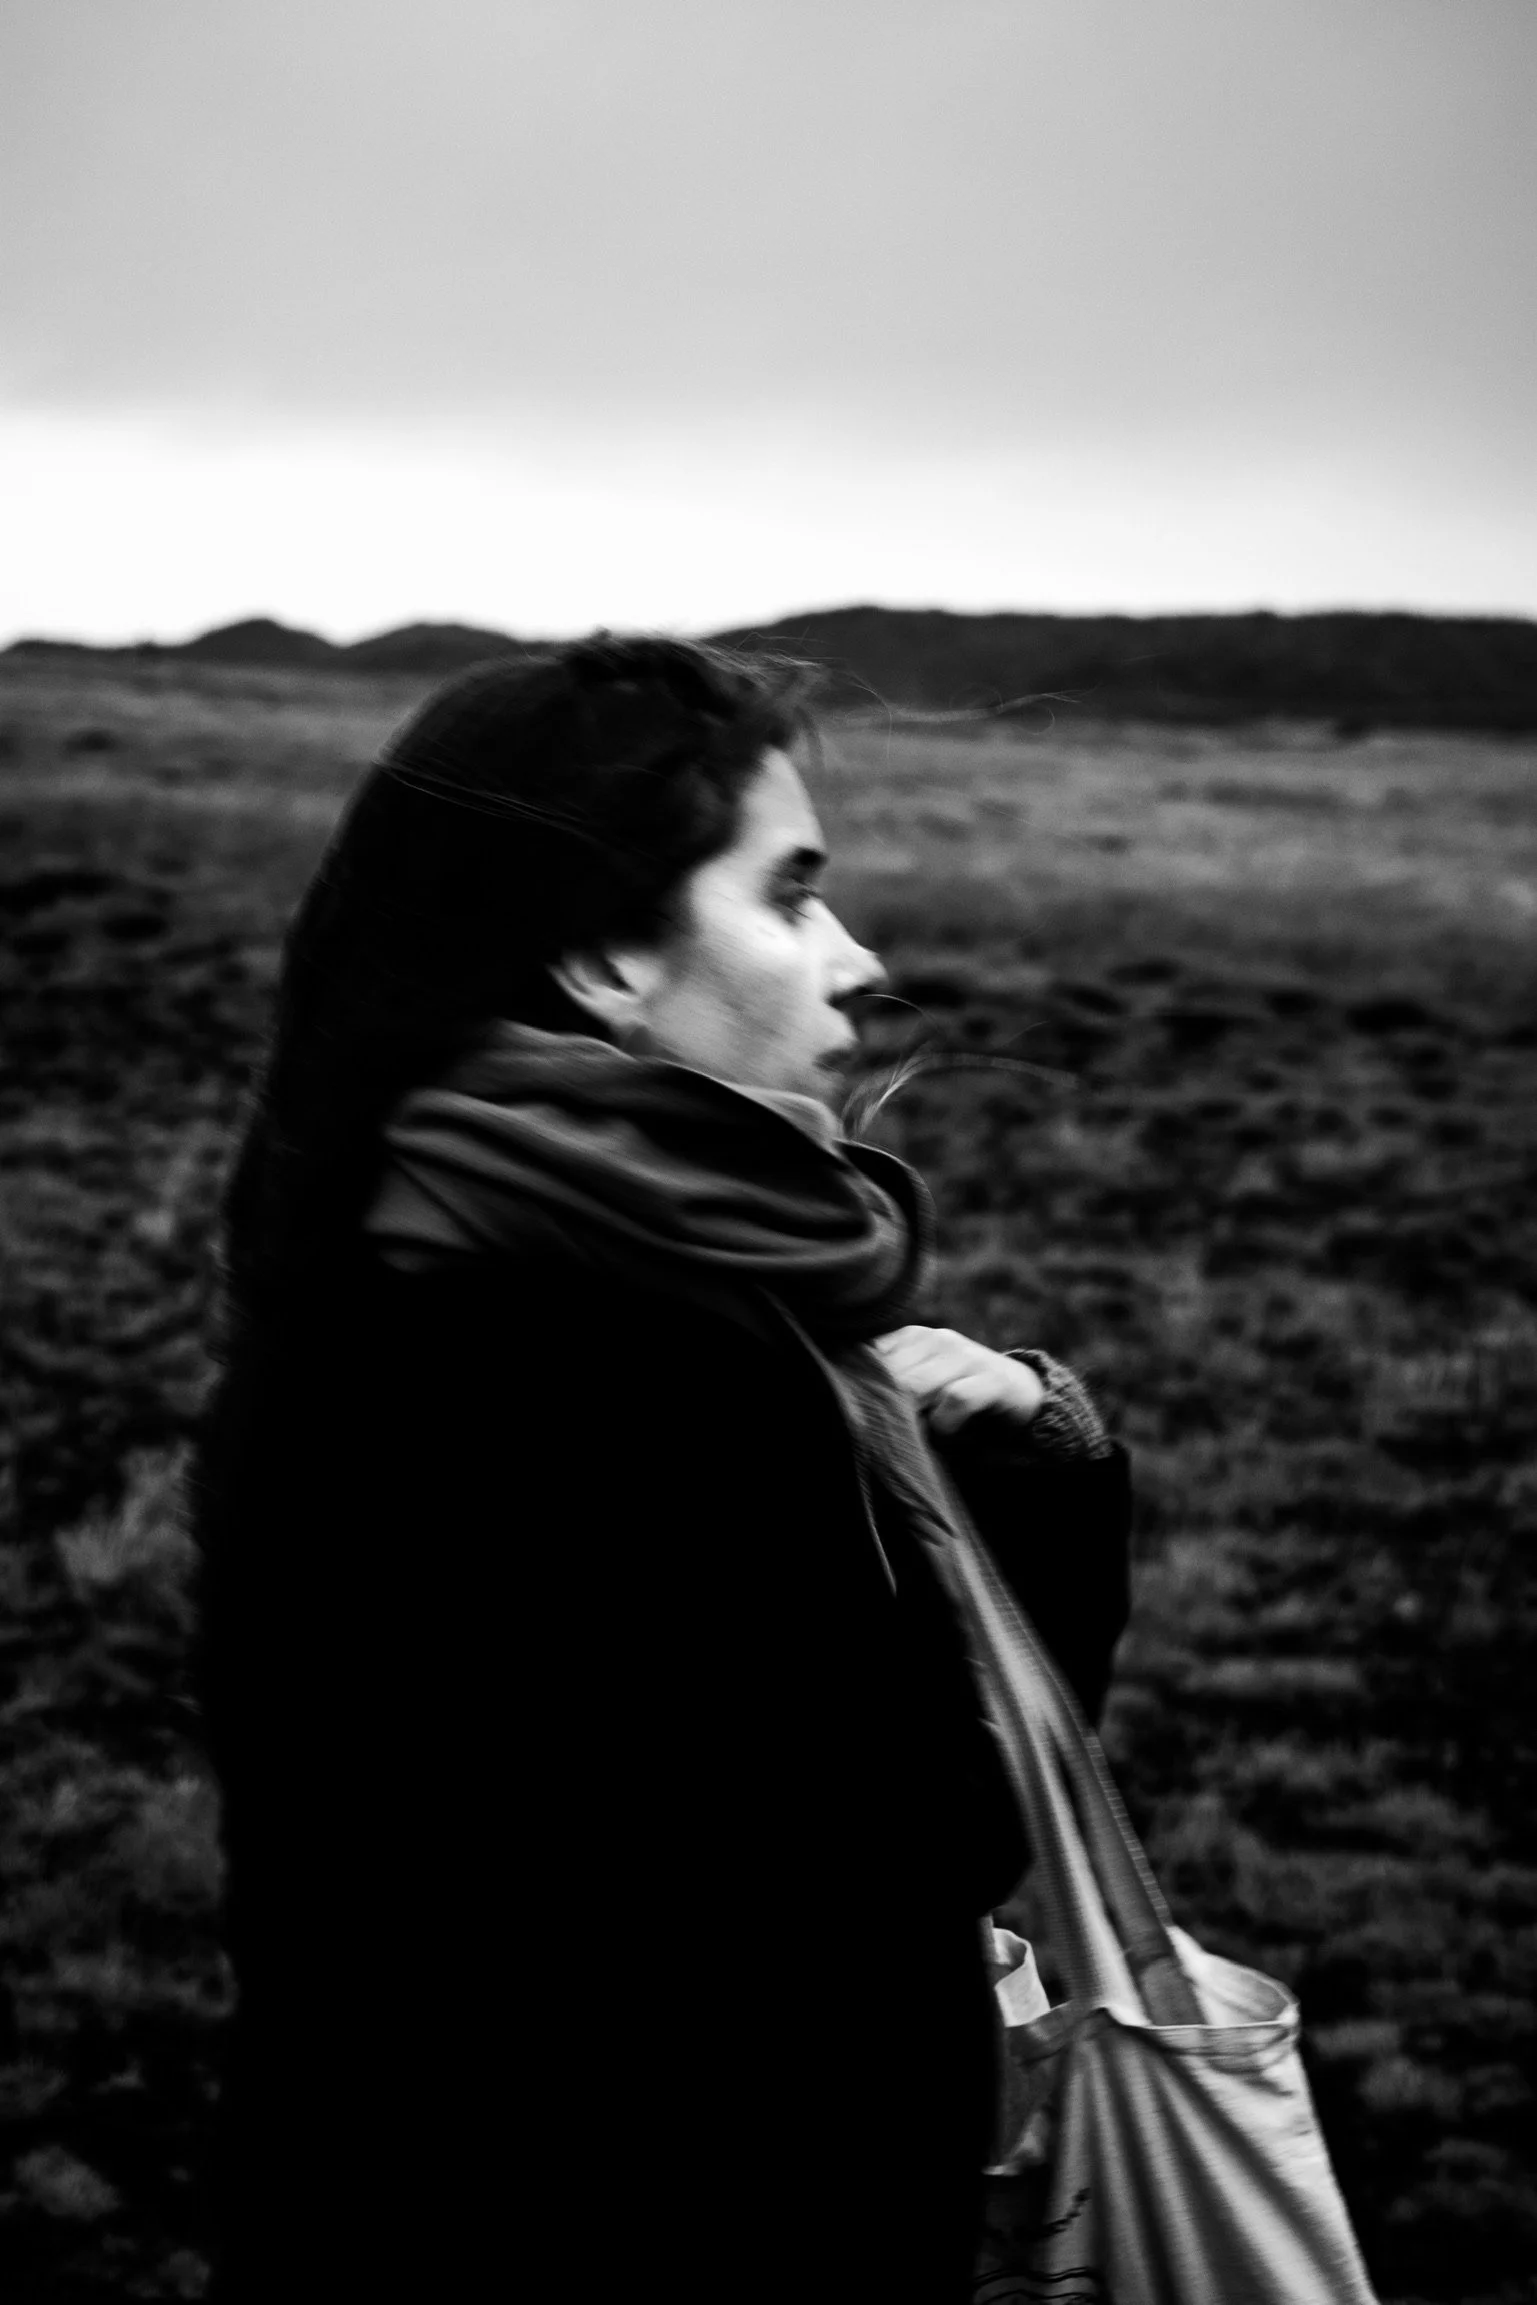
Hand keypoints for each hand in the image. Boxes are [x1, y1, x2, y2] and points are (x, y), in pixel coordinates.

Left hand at [872, 1326, 1044, 1435]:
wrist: (1021, 1394)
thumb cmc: (958, 1395)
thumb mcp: (921, 1387)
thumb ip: (892, 1388)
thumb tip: (853, 1407)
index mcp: (913, 1337)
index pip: (869, 1355)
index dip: (861, 1386)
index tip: (859, 1412)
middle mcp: (937, 1340)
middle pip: (889, 1375)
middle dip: (885, 1408)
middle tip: (888, 1432)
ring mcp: (965, 1356)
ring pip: (915, 1386)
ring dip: (913, 1417)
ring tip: (918, 1434)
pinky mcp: (991, 1379)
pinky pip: (954, 1399)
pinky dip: (944, 1422)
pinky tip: (945, 1433)